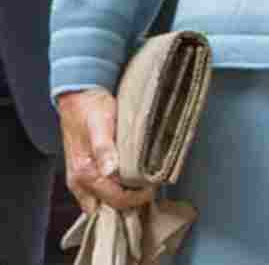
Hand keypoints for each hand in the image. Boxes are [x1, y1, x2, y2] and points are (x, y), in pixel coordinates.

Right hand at [56, 88, 153, 214]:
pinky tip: (129, 184)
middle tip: (150, 190)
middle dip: (129, 204)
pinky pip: (99, 193)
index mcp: (84, 173)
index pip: (114, 200)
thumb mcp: (101, 124)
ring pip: (102, 203)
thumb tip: (110, 171)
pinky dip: (114, 193)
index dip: (136, 198)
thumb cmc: (91, 109)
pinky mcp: (85, 174)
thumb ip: (104, 148)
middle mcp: (79, 182)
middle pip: (107, 207)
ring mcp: (80, 180)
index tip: (154, 187)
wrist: (78, 98)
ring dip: (121, 200)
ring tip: (142, 188)